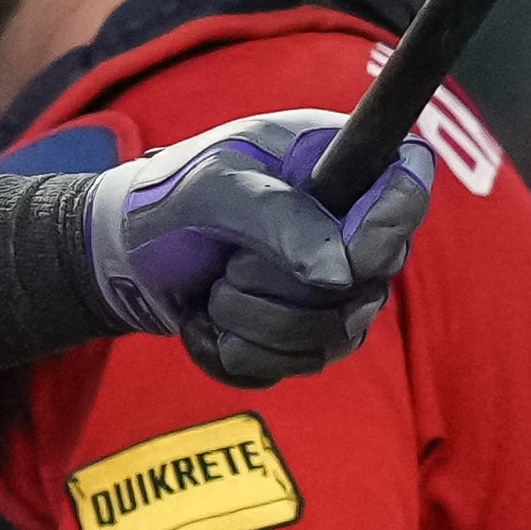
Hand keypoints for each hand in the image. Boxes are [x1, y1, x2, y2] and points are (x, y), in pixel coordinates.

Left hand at [86, 112, 433, 386]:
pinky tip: (206, 324)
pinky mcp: (307, 335)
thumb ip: (280, 218)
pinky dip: (237, 354)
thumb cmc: (167, 201)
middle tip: (229, 265)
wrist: (121, 255)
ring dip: (254, 323)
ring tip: (213, 294)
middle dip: (285, 288)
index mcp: (337, 164)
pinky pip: (294, 365)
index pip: (408, 188)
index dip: (389, 228)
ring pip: (334, 335)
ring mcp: (336, 286)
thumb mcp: (212, 188)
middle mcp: (350, 226)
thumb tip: (346, 273)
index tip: (348, 258)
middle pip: (372, 280)